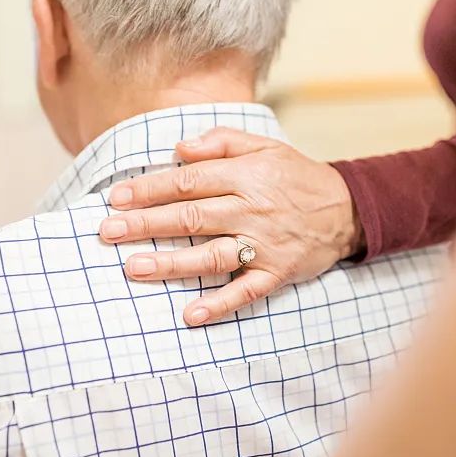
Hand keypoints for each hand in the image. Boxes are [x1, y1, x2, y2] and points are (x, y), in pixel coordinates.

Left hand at [98, 128, 363, 325]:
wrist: (347, 209)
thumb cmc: (296, 175)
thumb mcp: (264, 145)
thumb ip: (220, 142)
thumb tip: (178, 149)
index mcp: (246, 176)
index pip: (188, 181)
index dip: (150, 189)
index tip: (117, 198)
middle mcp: (252, 210)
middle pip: (191, 218)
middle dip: (146, 224)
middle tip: (108, 232)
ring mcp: (264, 245)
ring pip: (211, 255)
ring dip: (171, 263)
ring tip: (133, 268)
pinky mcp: (276, 273)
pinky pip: (246, 292)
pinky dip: (219, 304)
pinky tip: (190, 314)